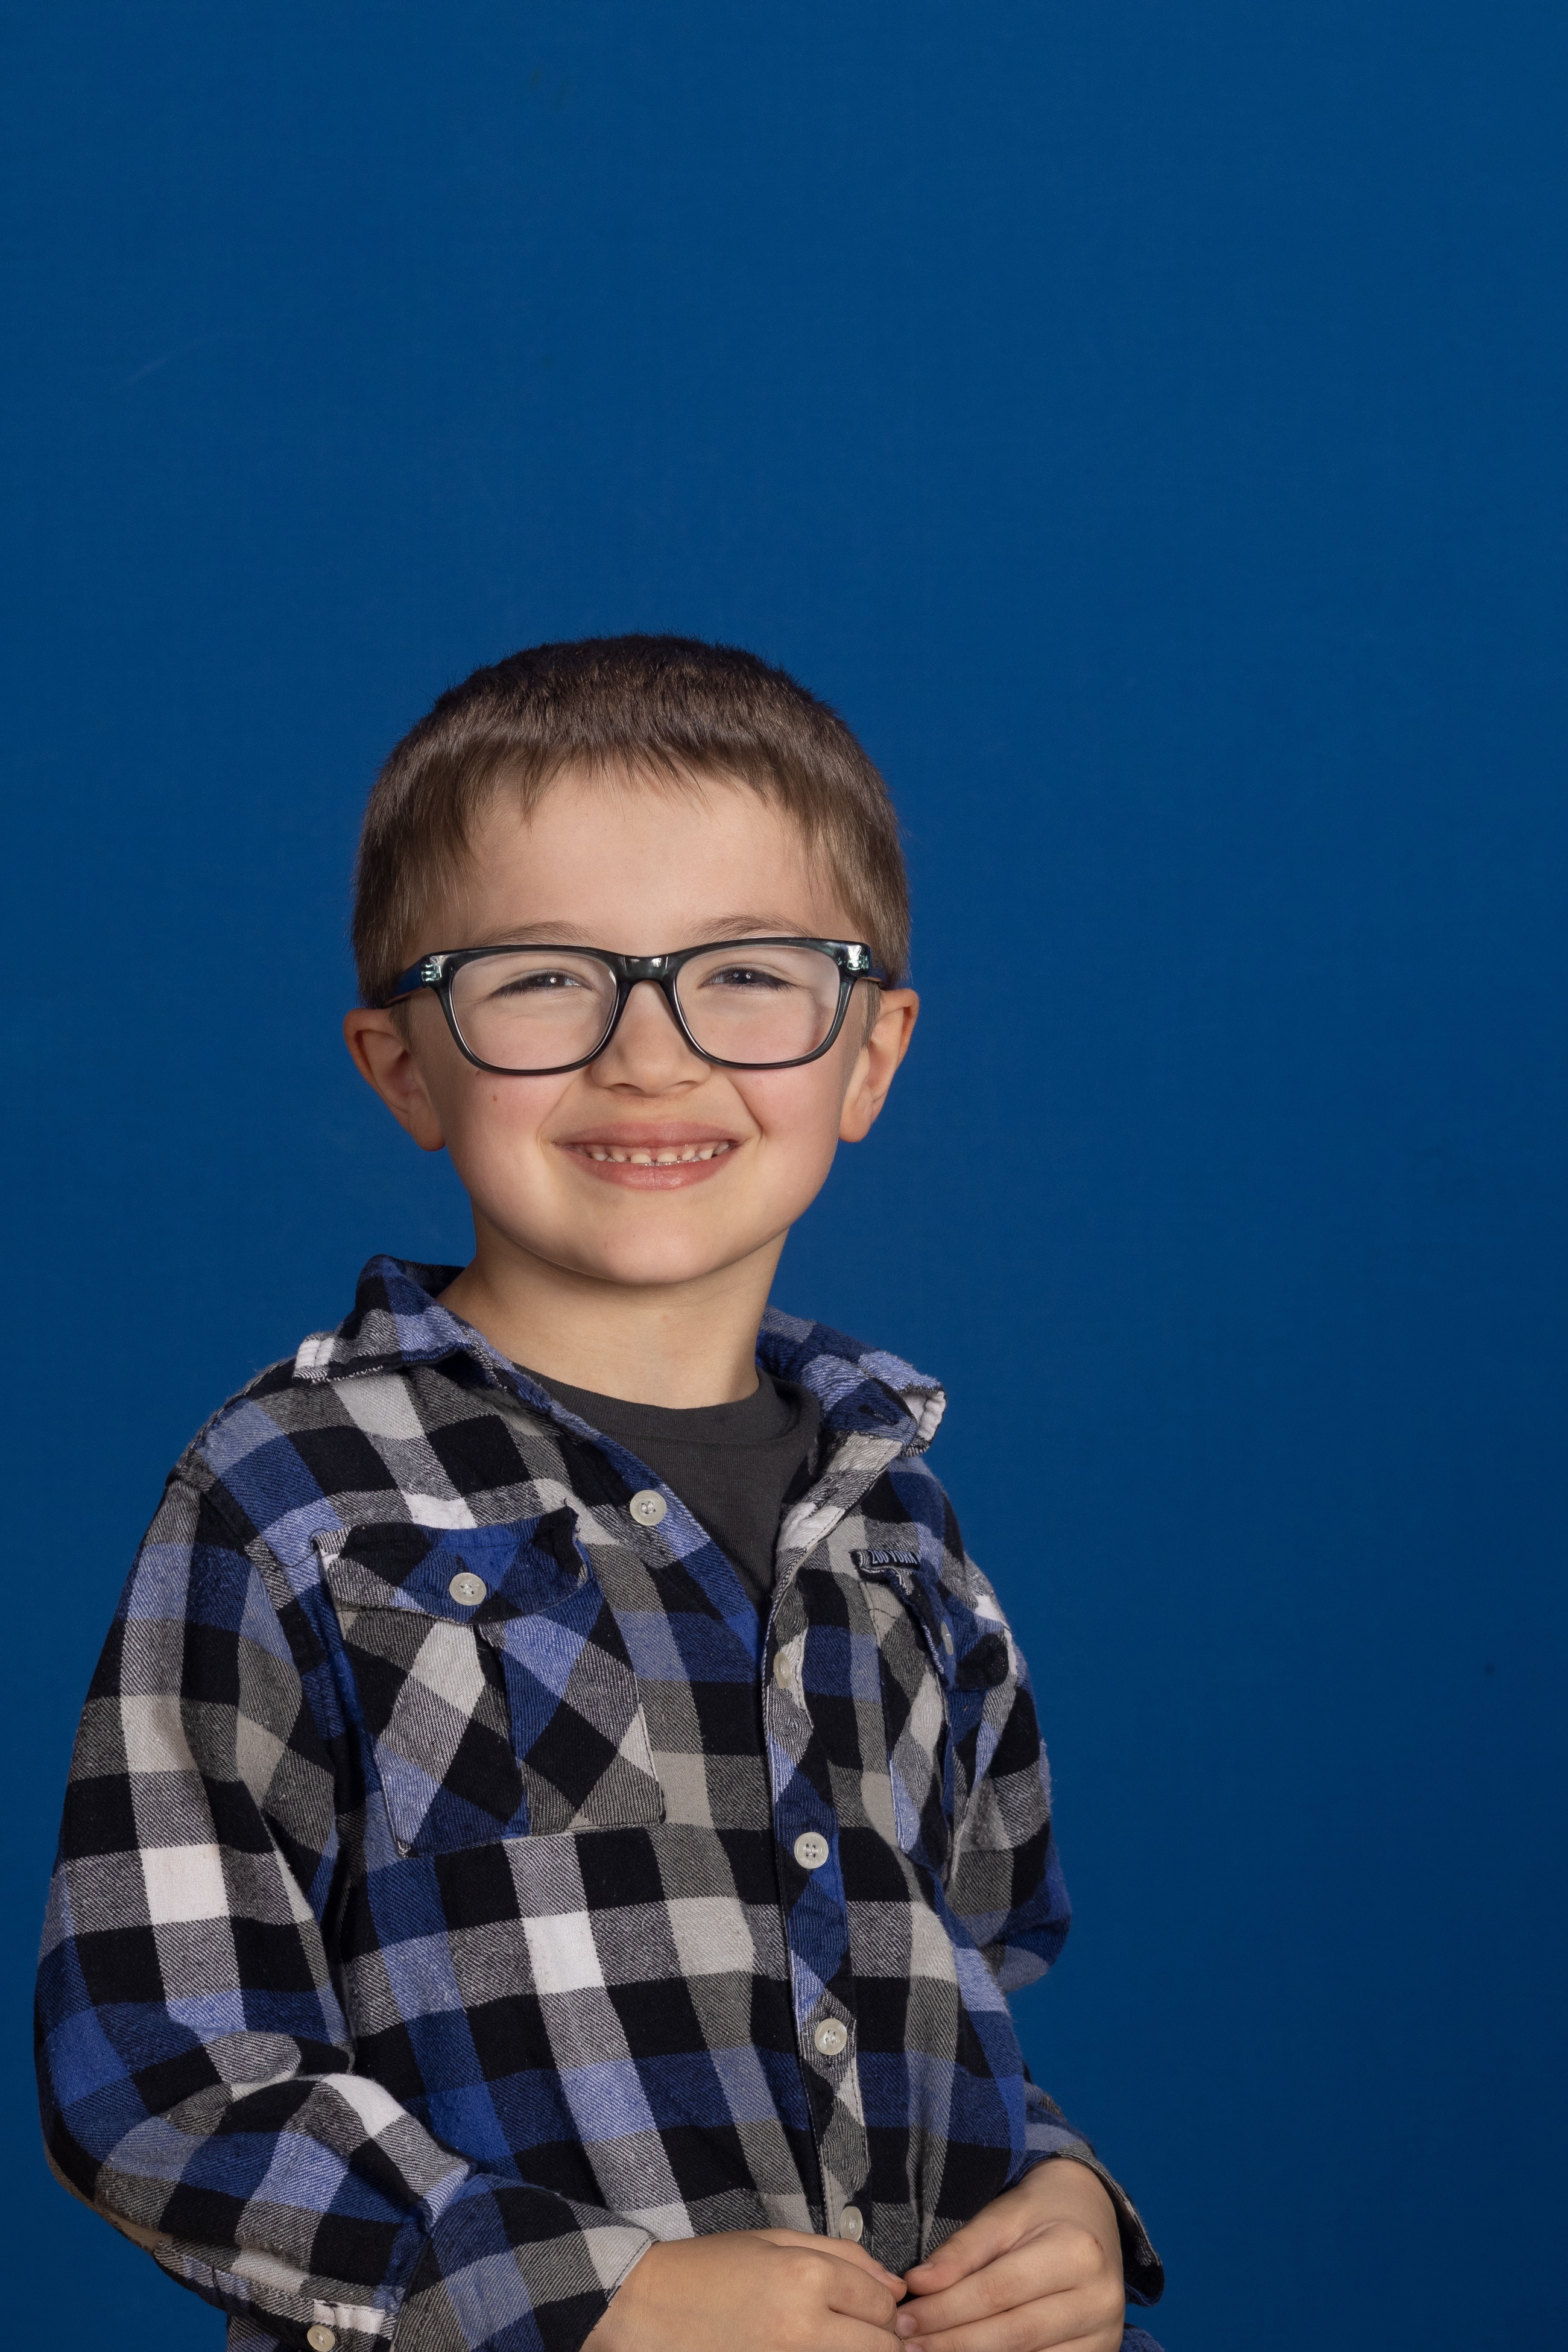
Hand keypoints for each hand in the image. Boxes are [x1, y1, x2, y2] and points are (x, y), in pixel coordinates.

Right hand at [587, 2227, 906, 2351]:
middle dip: (882, 2338)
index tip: (869, 2305)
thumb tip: (893, 2285)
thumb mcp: (773, 2240)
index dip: (883, 2304)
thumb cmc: (707, 2270)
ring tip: (834, 2341)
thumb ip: (841, 2256)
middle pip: (882, 2346)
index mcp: (805, 2276)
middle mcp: (804, 2327)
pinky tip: (811, 2351)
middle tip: (860, 2331)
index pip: (881, 2302)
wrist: (645, 2314)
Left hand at [894, 2161, 1124, 2351]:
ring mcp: (1104, 2334)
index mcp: (1077, 2252)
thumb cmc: (1042, 2213)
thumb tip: (917, 2284)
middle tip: (908, 2345)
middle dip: (952, 2343)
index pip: (997, 2291)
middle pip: (1012, 2334)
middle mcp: (1099, 2299)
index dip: (946, 2309)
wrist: (1095, 2219)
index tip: (904, 2319)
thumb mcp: (1003, 2215)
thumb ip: (962, 2251)